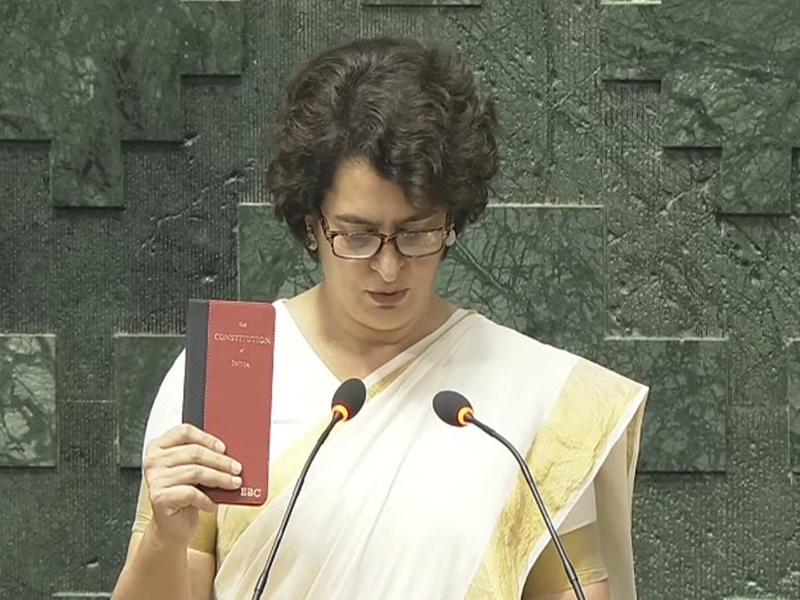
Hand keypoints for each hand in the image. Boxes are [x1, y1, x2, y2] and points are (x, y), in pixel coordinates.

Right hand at [142, 424, 241, 547]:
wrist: (171, 525)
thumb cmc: (184, 494)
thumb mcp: (193, 470)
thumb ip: (203, 458)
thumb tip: (230, 453)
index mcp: (160, 447)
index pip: (184, 432)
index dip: (207, 438)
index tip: (224, 448)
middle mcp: (153, 460)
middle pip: (194, 452)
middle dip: (220, 461)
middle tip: (237, 468)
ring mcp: (154, 479)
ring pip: (195, 472)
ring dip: (220, 479)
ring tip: (233, 484)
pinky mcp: (158, 497)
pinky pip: (190, 493)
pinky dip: (207, 499)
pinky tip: (213, 503)